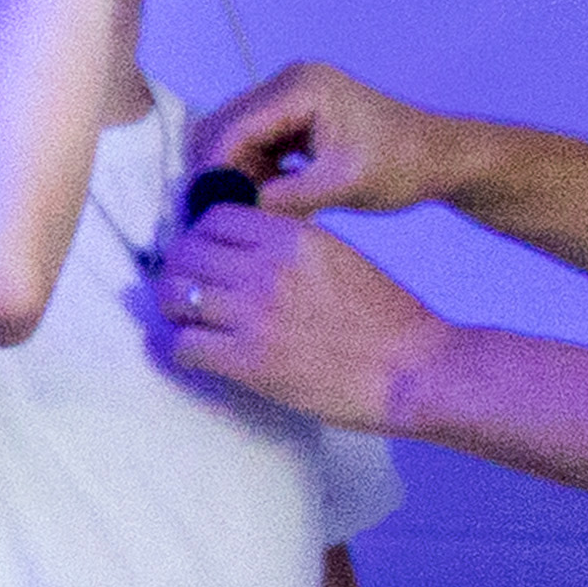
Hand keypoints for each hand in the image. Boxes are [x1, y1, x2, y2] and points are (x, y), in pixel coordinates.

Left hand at [160, 197, 437, 430]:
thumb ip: (292, 245)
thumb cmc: (388, 317)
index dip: (200, 236)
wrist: (415, 368)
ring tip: (182, 320)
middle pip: (186, 254)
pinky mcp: (248, 362)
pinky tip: (193, 352)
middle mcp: (267, 269)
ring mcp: (254, 315)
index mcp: (292, 238)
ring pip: (174, 296)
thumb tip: (246, 246)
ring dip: (172, 309)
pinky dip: (179, 348)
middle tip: (182, 289)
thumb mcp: (340, 255)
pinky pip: (183, 345)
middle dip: (178, 270)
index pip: (215, 218)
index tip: (202, 255)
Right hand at [184, 53, 474, 221]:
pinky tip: (267, 195)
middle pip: (226, 125)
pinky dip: (254, 167)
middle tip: (222, 212)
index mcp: (302, 88)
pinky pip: (256, 138)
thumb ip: (284, 198)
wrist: (440, 156)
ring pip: (236, 133)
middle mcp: (290, 81)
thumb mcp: (341, 186)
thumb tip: (233, 213)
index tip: (207, 210)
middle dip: (220, 169)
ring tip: (250, 207)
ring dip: (236, 170)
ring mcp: (292, 93)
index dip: (215, 170)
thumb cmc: (401, 166)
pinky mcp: (296, 111)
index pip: (235, 128)